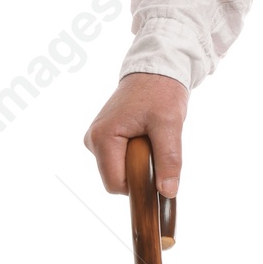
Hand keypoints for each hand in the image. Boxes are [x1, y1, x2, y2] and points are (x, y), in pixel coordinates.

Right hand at [84, 72, 188, 196]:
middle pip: (117, 179)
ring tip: (151, 138)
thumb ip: (168, 159)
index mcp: (102, 138)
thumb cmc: (160, 93)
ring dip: (138, 163)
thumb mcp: (169, 125)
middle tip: (156, 147)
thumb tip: (168, 192)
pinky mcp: (104, 138)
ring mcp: (96, 139)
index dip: (139, 186)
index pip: (116, 184)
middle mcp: (93, 140)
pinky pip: (119, 160)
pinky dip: (135, 156)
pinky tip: (144, 138)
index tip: (160, 173)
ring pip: (119, 171)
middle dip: (139, 172)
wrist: (155, 71)